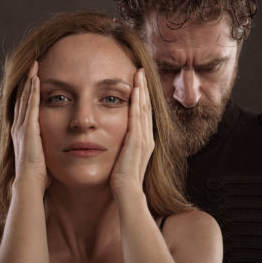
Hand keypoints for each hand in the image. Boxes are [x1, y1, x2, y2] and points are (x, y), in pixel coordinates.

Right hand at [11, 61, 48, 191]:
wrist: (30, 183)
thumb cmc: (40, 175)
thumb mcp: (45, 155)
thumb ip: (50, 147)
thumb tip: (63, 146)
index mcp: (24, 133)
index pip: (26, 107)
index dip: (29, 92)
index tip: (35, 78)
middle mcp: (20, 127)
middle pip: (23, 97)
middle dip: (27, 81)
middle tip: (32, 64)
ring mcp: (22, 127)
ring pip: (25, 98)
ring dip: (29, 81)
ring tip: (34, 65)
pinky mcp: (28, 129)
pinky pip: (31, 106)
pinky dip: (33, 91)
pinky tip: (36, 79)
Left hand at [111, 68, 153, 194]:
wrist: (126, 191)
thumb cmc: (121, 179)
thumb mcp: (122, 157)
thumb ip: (121, 146)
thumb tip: (114, 139)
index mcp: (144, 141)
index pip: (143, 114)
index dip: (142, 97)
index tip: (138, 82)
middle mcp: (147, 137)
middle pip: (146, 107)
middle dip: (144, 88)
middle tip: (141, 71)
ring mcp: (144, 138)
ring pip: (144, 109)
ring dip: (142, 90)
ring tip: (139, 74)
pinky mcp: (138, 141)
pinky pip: (138, 118)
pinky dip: (137, 103)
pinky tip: (135, 90)